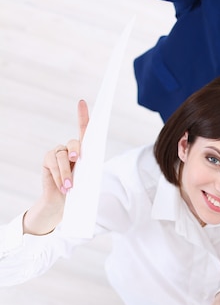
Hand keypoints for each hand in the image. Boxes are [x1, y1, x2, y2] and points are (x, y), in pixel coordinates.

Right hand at [23, 100, 88, 234]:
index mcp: (83, 150)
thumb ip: (87, 167)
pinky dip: (59, 176)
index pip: (84, 130)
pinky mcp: (47, 160)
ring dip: (67, 173)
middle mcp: (70, 148)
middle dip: (76, 151)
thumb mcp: (87, 177)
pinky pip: (53, 164)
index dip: (83, 115)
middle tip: (78, 159)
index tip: (82, 102)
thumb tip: (86, 162)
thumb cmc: (79, 188)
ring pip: (63, 157)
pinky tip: (62, 187)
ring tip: (70, 187)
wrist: (63, 202)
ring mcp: (57, 153)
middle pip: (74, 143)